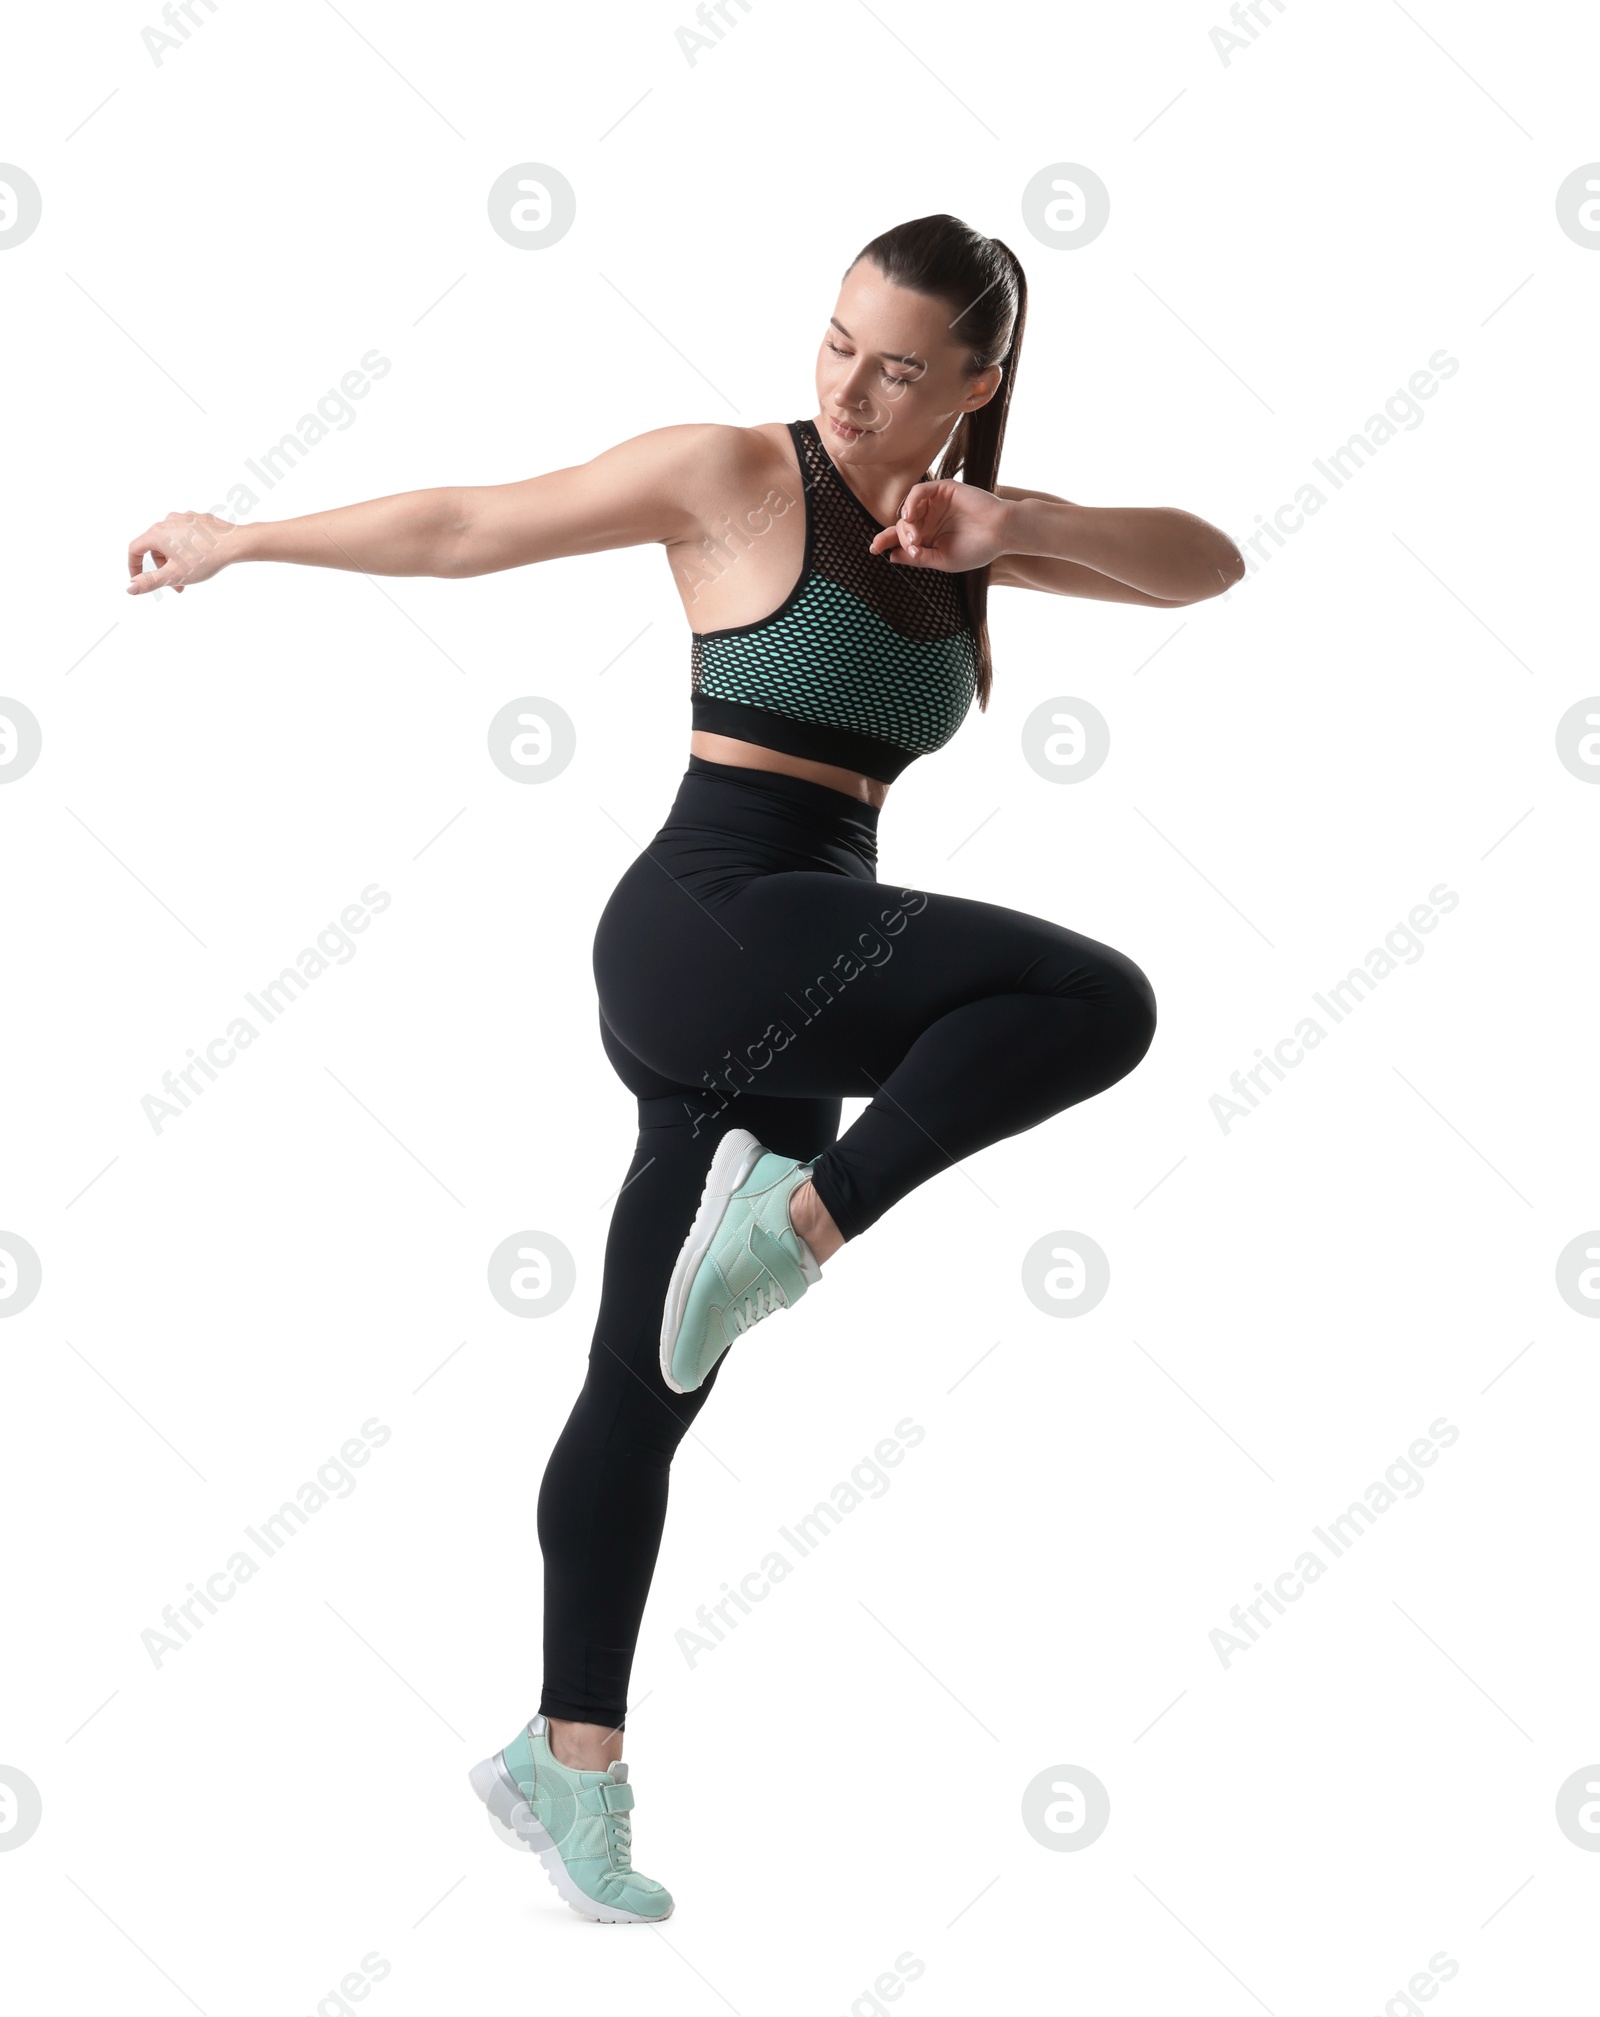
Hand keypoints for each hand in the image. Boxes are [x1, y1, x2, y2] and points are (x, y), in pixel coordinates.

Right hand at [126, 511, 239, 594]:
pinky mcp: (198, 518)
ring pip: (170, 541)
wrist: (235, 543)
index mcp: (157, 533)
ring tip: (190, 574)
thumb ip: (150, 582)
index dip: (133, 567)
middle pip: (155, 547)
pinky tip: (201, 558)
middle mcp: (167, 521)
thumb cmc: (205, 559)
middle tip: (177, 586)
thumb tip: (129, 588)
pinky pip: (185, 535)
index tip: (139, 580)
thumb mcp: (174, 575)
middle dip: (162, 568)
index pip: (135, 549)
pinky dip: (187, 549)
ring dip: (175, 560)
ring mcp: (183, 518)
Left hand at [867, 480, 1012, 571]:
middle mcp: (929, 521)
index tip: (873, 549)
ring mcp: (936, 505)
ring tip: (915, 535)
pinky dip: (911, 502)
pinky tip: (911, 514)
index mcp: (929, 538)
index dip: (885, 542)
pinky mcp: (943, 489)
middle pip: (901, 526)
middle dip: (899, 536)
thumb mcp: (943, 560)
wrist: (1001, 533)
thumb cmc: (977, 549)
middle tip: (912, 545)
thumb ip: (918, 558)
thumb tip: (891, 556)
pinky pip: (918, 491)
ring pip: (907, 509)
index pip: (900, 539)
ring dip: (905, 523)